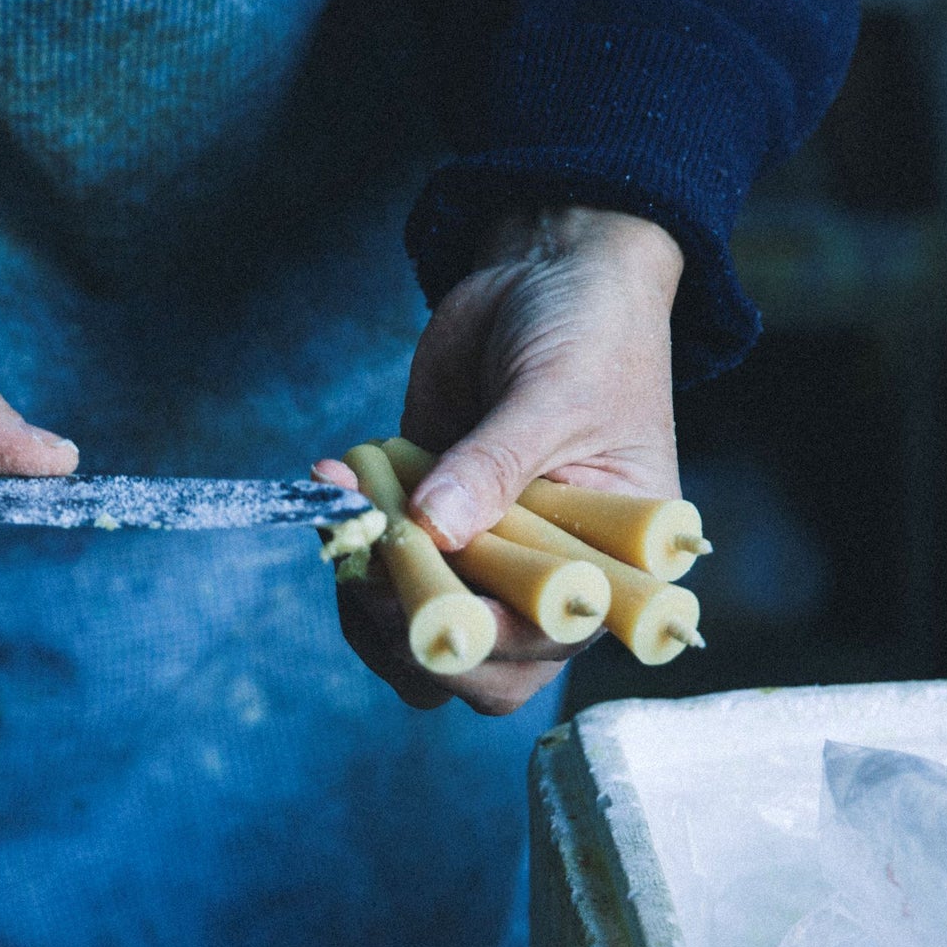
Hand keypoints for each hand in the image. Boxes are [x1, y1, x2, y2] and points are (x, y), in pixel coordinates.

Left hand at [326, 205, 681, 713]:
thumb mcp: (556, 391)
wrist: (551, 275)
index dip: (487, 637)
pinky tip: (333, 489)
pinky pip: (381, 574)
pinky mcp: (429, 529)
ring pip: (417, 638)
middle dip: (416, 633)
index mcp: (613, 566)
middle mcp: (549, 581)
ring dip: (369, 596)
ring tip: (348, 517)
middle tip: (373, 567)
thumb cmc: (590, 332)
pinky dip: (348, 548)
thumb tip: (434, 528)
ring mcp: (484, 560)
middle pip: (481, 671)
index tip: (431, 598)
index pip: (550, 640)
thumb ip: (496, 464)